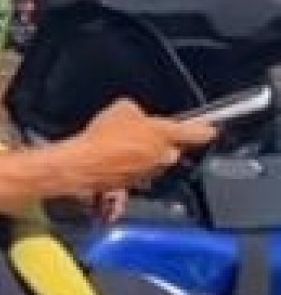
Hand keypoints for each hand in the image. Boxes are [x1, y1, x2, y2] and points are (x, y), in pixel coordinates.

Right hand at [59, 97, 218, 201]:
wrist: (83, 165)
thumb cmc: (102, 137)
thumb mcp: (121, 108)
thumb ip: (137, 112)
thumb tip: (136, 117)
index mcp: (165, 135)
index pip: (196, 132)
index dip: (205, 129)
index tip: (212, 130)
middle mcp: (163, 157)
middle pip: (172, 149)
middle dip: (162, 143)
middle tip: (143, 134)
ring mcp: (150, 174)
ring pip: (155, 162)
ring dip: (144, 155)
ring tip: (121, 147)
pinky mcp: (135, 185)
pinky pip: (139, 173)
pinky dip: (130, 167)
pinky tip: (113, 159)